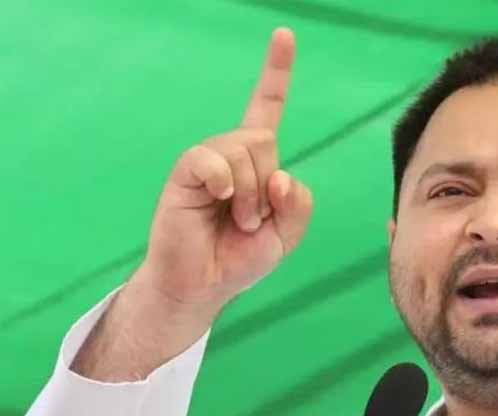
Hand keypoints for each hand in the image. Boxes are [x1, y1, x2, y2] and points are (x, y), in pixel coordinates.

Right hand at [72, 28, 313, 380]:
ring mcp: (207, 160)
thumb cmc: (242, 257)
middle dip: (269, 188)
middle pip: (266, 141)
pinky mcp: (186, 172)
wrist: (205, 285)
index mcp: (258, 162)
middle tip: (252, 221)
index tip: (284, 35)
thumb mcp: (288, 234)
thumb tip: (281, 174)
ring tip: (237, 221)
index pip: (267, 108)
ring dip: (251, 196)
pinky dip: (226, 183)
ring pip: (247, 151)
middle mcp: (231, 153)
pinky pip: (213, 160)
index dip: (276, 73)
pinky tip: (220, 201)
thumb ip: (299, 203)